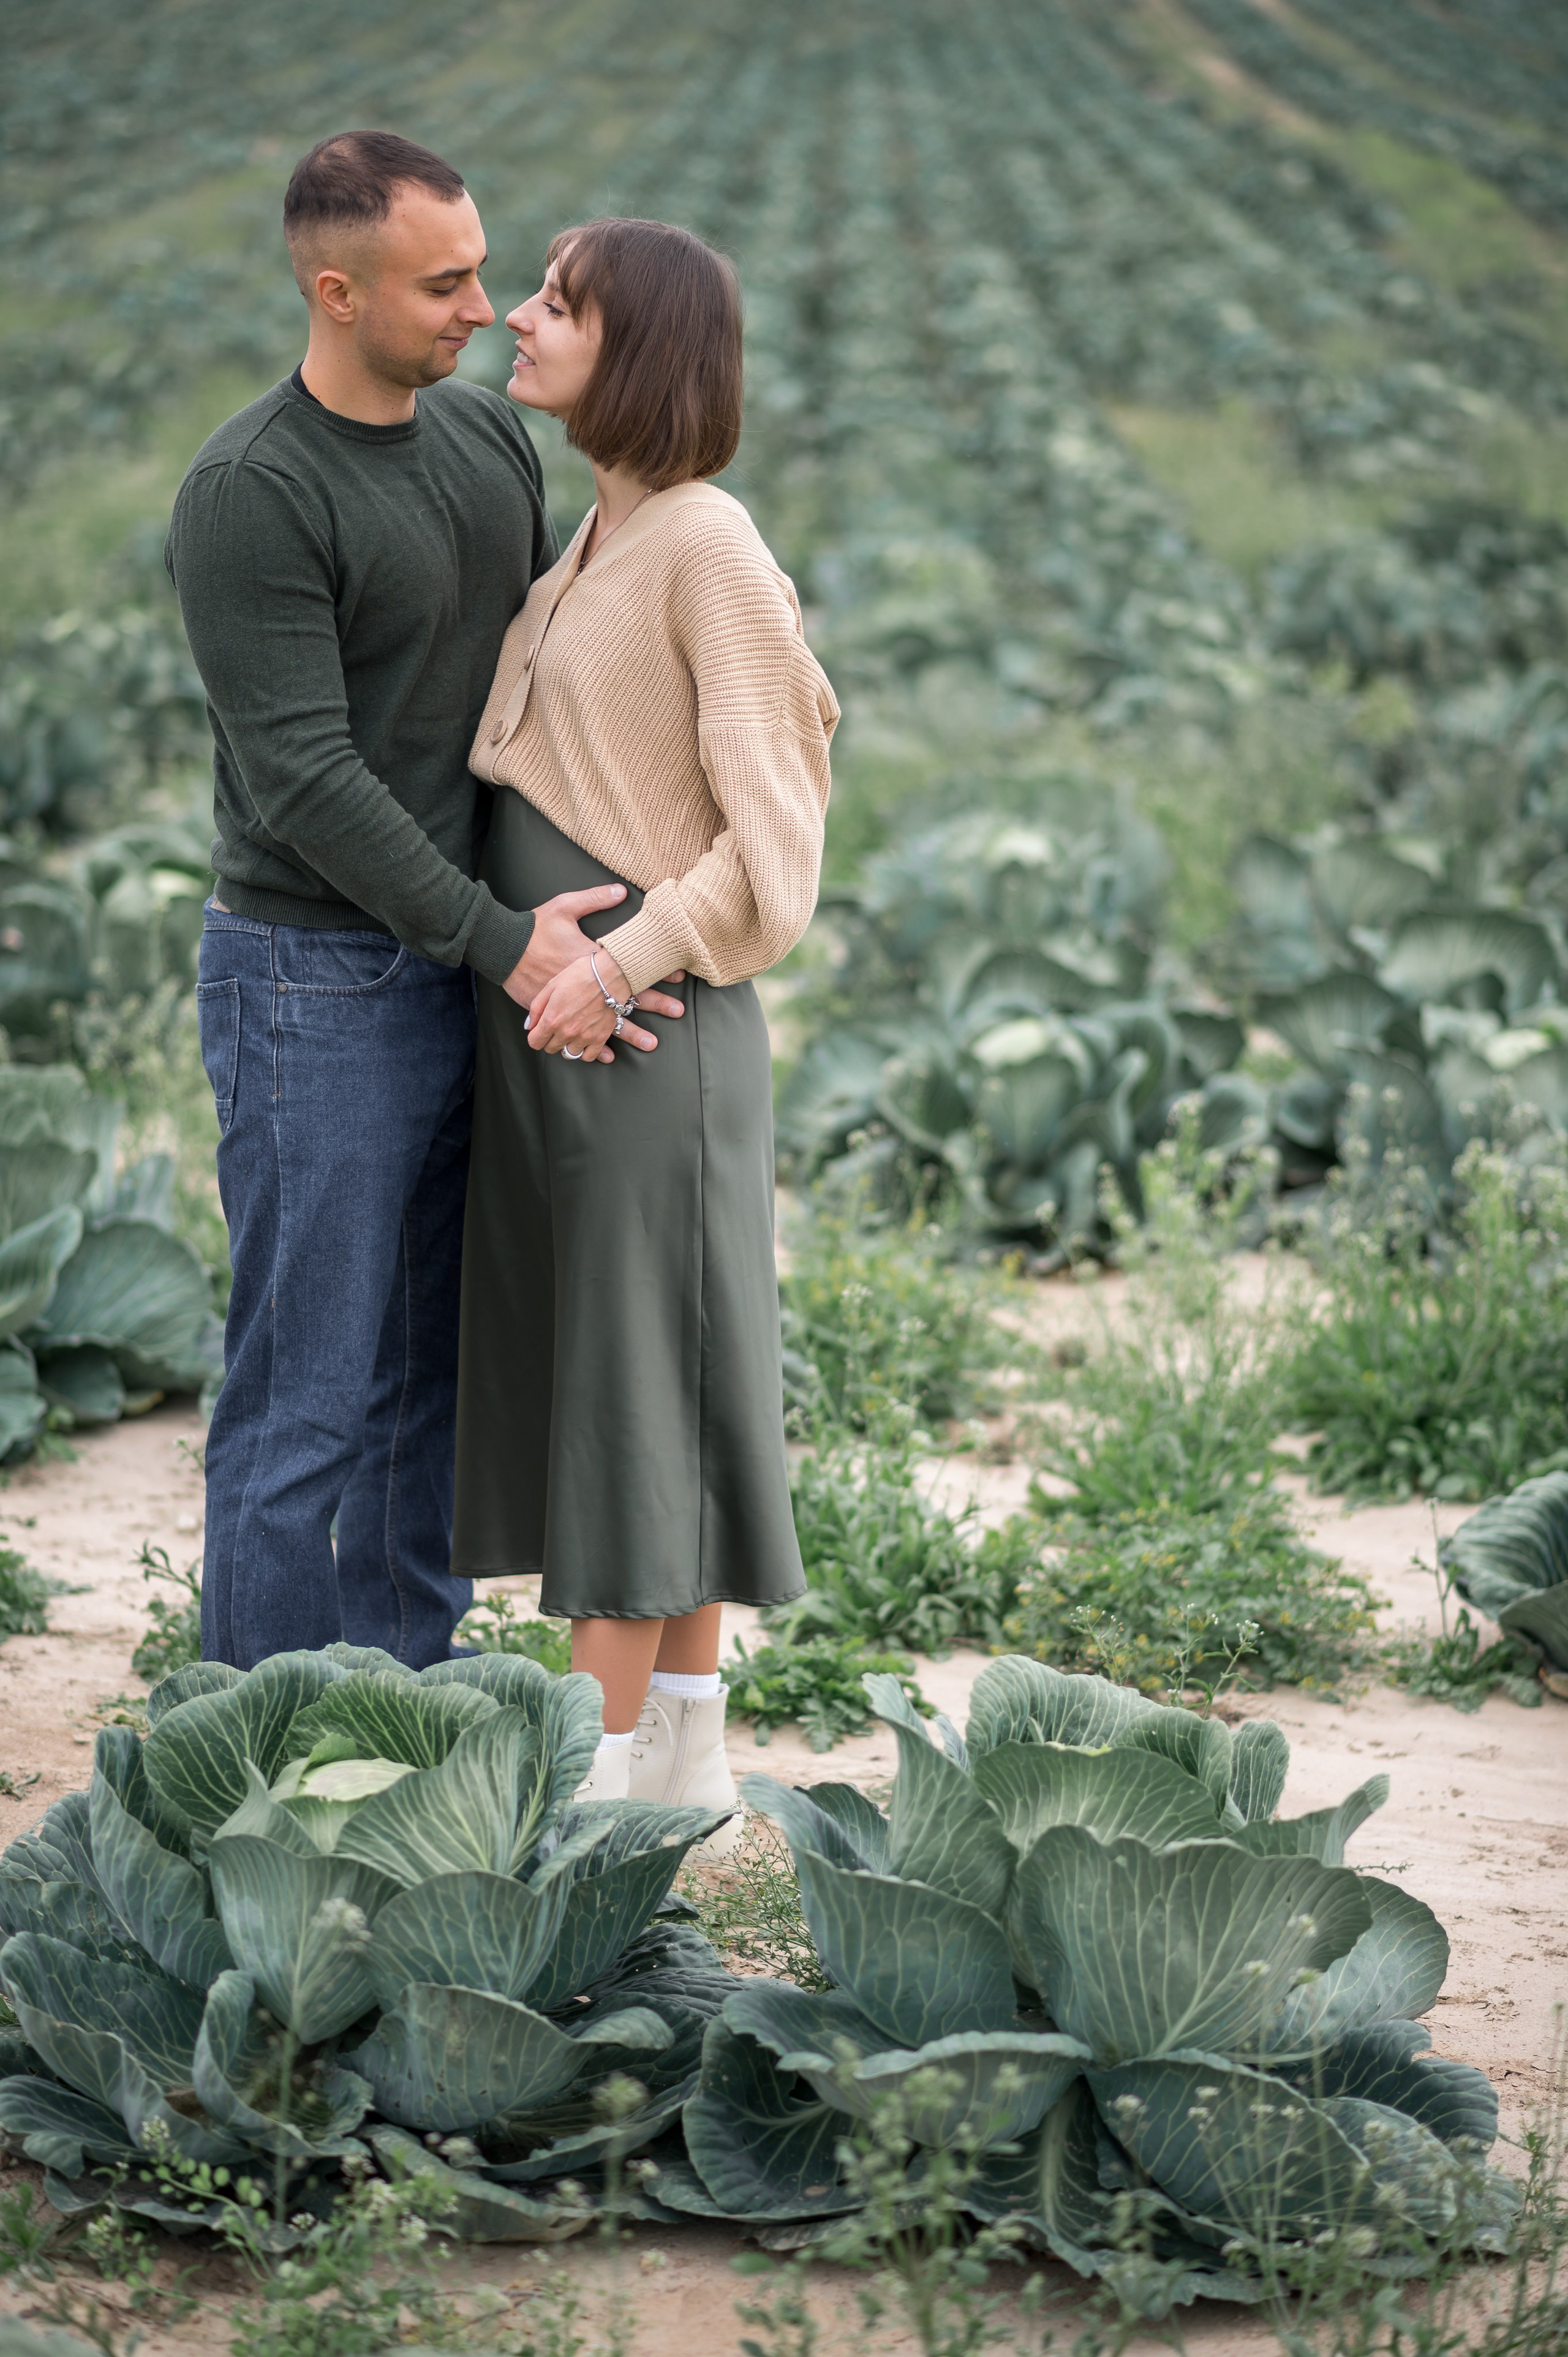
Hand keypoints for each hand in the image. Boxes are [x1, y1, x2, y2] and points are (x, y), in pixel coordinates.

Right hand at [502, 887, 684, 1040]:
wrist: (504, 949)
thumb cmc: (534, 928)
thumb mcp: (564, 907)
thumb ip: (594, 899)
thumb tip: (620, 890)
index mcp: (593, 961)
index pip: (632, 968)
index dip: (656, 972)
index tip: (678, 976)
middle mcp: (587, 986)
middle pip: (627, 998)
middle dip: (656, 1005)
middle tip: (678, 1011)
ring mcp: (572, 1005)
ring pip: (608, 1024)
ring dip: (632, 1034)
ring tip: (652, 1043)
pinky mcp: (555, 1015)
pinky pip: (578, 1036)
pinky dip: (595, 1048)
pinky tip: (609, 1056)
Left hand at [526, 951, 686, 1062]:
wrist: (610, 973)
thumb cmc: (580, 974)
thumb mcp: (552, 985)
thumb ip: (537, 1008)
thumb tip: (529, 1026)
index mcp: (552, 1019)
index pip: (535, 1043)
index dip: (535, 1036)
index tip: (540, 1030)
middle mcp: (567, 1032)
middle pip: (550, 1049)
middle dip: (550, 1040)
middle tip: (557, 1027)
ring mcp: (584, 1037)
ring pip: (569, 1054)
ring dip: (567, 1045)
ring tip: (572, 1032)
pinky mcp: (601, 1037)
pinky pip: (588, 1056)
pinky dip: (584, 1051)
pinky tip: (584, 1040)